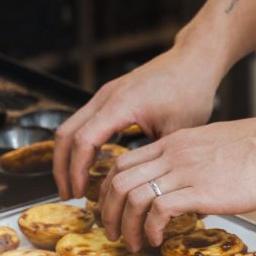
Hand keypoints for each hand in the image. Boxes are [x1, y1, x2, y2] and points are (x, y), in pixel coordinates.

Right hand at [53, 43, 222, 200]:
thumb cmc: (190, 91)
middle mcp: (105, 97)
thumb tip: (149, 191)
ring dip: (67, 157)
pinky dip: (79, 145)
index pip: (84, 141)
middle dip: (62, 167)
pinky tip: (88, 165)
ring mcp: (104, 95)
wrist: (193, 60)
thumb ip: (158, 160)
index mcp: (120, 104)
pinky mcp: (109, 97)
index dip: (77, 170)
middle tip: (68, 195)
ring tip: (74, 185)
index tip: (78, 193)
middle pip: (66, 134)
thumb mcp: (179, 131)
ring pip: (70, 127)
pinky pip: (83, 122)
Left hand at [98, 116, 255, 249]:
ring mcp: (183, 172)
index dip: (109, 190)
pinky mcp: (199, 191)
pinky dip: (151, 229)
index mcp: (173, 144)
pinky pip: (158, 210)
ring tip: (134, 243)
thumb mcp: (212, 147)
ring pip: (133, 197)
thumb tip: (185, 187)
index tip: (113, 210)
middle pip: (118, 181)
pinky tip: (157, 239)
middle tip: (114, 233)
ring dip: (127, 226)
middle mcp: (171, 155)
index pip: (122, 163)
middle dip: (108, 212)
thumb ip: (191, 163)